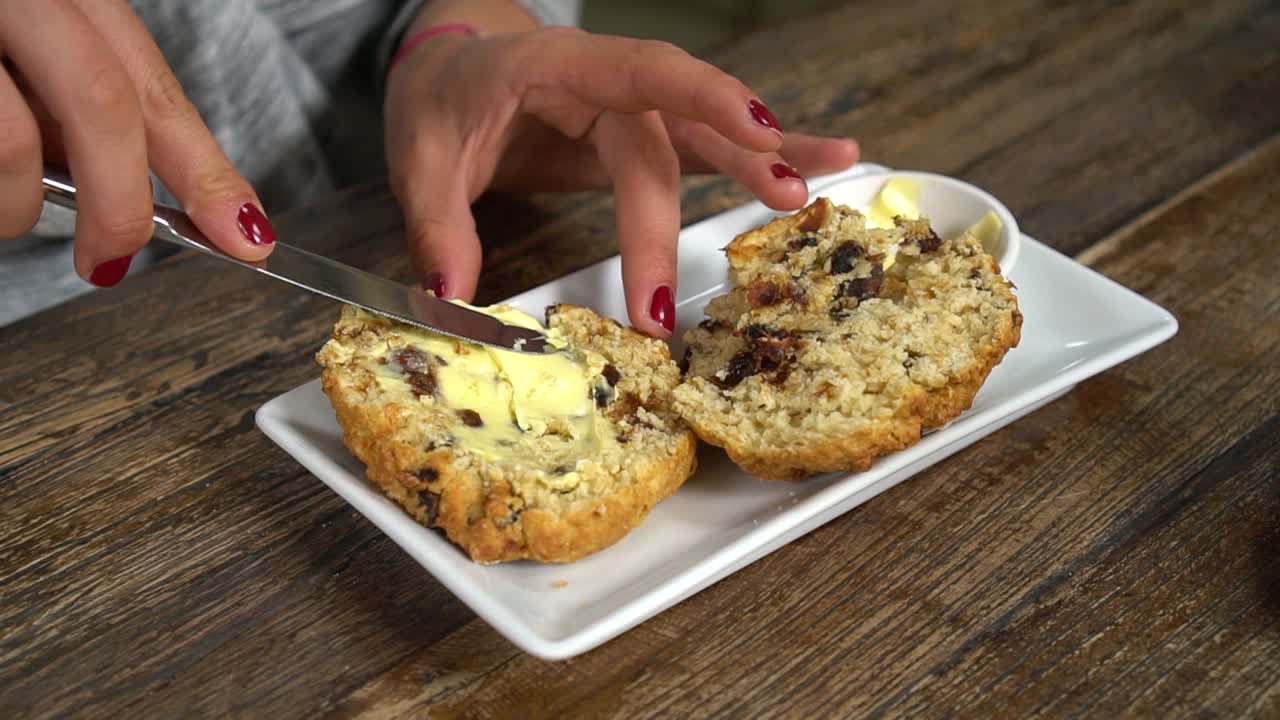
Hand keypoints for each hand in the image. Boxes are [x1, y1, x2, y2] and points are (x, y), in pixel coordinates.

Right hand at [0, 0, 273, 286]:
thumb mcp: (31, 41)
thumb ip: (79, 100)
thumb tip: (144, 194)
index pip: (150, 83)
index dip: (208, 168)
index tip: (245, 233)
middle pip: (103, 104)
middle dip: (120, 205)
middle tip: (110, 258)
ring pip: (11, 144)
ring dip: (15, 204)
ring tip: (4, 204)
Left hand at [384, 27, 858, 336]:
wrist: (448, 73)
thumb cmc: (440, 103)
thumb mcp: (419, 158)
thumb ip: (437, 226)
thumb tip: (449, 298)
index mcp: (554, 67)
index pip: (641, 72)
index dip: (703, 98)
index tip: (752, 137)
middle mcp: (606, 84)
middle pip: (669, 136)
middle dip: (714, 184)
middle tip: (769, 219)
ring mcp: (629, 112)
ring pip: (704, 135)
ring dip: (761, 160)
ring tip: (821, 182)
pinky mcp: (640, 142)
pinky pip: (702, 151)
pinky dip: (754, 161)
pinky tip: (813, 169)